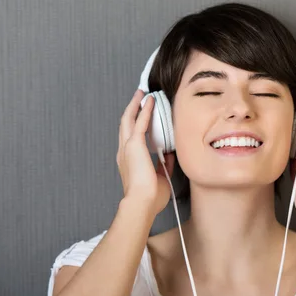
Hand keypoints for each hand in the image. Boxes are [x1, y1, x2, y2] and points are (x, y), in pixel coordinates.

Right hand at [116, 89, 175, 216]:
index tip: (141, 117)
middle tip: (138, 98)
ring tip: (142, 94)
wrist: (143, 202)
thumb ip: (165, 164)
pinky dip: (144, 110)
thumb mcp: (160, 178)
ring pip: (129, 119)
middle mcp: (124, 151)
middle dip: (132, 109)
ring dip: (135, 105)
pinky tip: (149, 101)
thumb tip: (170, 153)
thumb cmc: (150, 197)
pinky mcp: (134, 144)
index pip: (131, 138)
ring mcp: (127, 147)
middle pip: (126, 124)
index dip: (135, 125)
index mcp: (129, 161)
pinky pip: (140, 122)